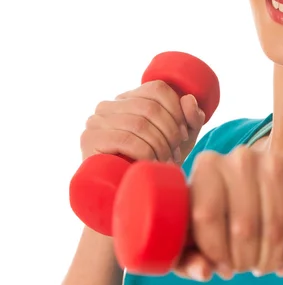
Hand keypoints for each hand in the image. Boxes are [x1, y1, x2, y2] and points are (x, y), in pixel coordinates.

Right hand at [80, 80, 205, 165]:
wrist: (131, 196)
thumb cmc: (157, 163)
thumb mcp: (181, 140)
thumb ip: (190, 118)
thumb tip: (189, 99)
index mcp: (130, 98)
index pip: (157, 88)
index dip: (177, 110)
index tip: (185, 136)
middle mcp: (109, 105)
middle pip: (150, 107)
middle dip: (170, 133)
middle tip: (176, 154)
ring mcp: (96, 121)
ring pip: (139, 123)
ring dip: (159, 146)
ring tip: (165, 162)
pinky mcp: (89, 139)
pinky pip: (125, 139)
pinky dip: (145, 152)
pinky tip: (150, 163)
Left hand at [173, 145, 282, 280]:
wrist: (268, 189)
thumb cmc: (224, 214)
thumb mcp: (197, 236)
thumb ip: (188, 258)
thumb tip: (205, 271)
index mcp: (208, 166)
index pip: (207, 215)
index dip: (215, 252)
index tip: (223, 268)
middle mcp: (241, 158)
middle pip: (243, 225)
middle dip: (246, 260)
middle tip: (247, 268)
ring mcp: (275, 162)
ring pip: (274, 227)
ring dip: (270, 258)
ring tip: (265, 266)